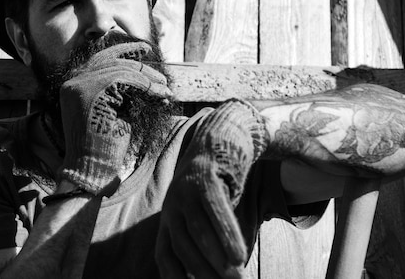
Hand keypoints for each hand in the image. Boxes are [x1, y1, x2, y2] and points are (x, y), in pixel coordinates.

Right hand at [58, 42, 171, 195]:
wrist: (91, 168)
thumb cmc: (104, 145)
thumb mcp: (112, 109)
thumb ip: (119, 90)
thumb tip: (144, 73)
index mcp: (73, 85)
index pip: (100, 58)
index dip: (124, 51)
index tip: (144, 50)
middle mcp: (73, 82)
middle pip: (112, 62)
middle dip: (141, 66)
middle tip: (161, 75)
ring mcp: (80, 86)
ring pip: (122, 70)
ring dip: (148, 80)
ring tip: (164, 91)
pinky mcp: (92, 93)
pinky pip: (126, 80)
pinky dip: (147, 87)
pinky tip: (160, 95)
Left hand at [156, 99, 267, 277]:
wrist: (220, 138)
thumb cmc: (216, 185)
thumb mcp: (205, 213)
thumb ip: (207, 240)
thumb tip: (222, 273)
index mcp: (169, 219)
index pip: (165, 255)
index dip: (176, 278)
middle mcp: (172, 206)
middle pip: (182, 247)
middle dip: (203, 273)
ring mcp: (185, 190)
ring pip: (198, 231)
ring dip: (216, 259)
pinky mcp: (204, 176)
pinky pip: (215, 210)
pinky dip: (227, 235)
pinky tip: (239, 255)